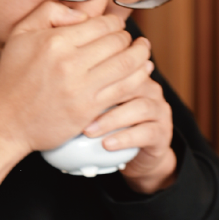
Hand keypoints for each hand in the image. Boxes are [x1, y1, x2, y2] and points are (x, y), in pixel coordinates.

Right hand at [0, 0, 156, 158]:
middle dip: (128, 38)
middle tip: (130, 39)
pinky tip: (144, 71)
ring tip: (144, 50)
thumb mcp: (21, 33)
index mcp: (56, 41)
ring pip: (126, 64)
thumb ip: (49, 11)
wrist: (5, 120)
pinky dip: (139, 77)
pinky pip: (124, 89)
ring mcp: (81, 88)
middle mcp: (70, 63)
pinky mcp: (88, 109)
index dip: (114, 23)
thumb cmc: (12, 76)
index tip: (115, 27)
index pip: (101, 24)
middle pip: (117, 42)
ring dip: (141, 55)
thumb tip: (82, 15)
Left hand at [84, 73, 176, 193]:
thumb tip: (55, 79)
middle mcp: (150, 88)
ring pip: (141, 107)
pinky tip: (107, 144)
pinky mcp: (163, 132)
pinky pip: (147, 132)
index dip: (98, 72)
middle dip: (104, 94)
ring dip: (112, 119)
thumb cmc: (111, 126)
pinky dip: (125, 138)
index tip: (72, 84)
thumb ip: (84, 89)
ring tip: (89, 131)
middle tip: (77, 108)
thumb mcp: (97, 104)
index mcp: (133, 74)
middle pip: (132, 82)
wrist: (137, 154)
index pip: (120, 64)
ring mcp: (159, 109)